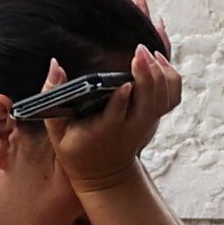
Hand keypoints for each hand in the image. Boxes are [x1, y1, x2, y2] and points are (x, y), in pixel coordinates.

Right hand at [34, 47, 183, 190]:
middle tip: (138, 51)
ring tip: (145, 50)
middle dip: (146, 74)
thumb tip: (55, 64)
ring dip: (159, 71)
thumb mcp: (56, 129)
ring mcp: (146, 122)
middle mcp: (131, 126)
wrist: (105, 173)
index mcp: (104, 130)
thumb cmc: (76, 148)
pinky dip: (170, 75)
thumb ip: (51, 96)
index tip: (125, 83)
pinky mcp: (155, 116)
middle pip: (147, 101)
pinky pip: (172, 95)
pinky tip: (159, 58)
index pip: (117, 113)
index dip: (122, 98)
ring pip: (163, 96)